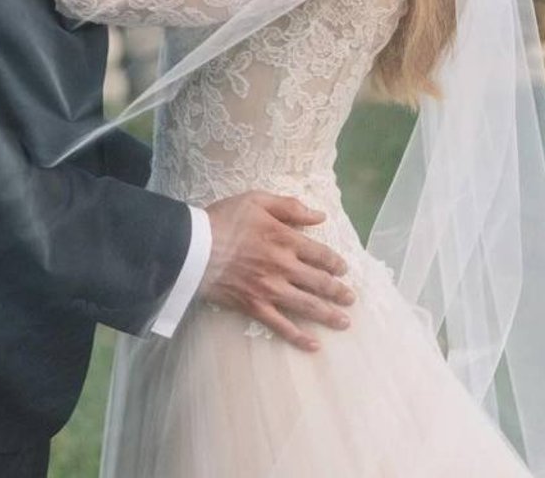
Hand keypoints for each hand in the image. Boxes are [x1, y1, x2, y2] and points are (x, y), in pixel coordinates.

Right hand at [202, 192, 355, 351]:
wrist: (193, 246)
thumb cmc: (223, 219)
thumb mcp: (256, 200)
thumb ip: (290, 207)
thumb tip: (319, 216)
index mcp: (285, 239)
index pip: (320, 254)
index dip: (336, 263)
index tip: (344, 269)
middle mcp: (283, 266)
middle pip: (319, 282)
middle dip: (339, 291)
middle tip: (351, 298)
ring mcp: (270, 289)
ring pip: (307, 306)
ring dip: (329, 315)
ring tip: (344, 322)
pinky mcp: (255, 306)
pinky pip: (281, 326)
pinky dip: (299, 337)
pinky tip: (314, 345)